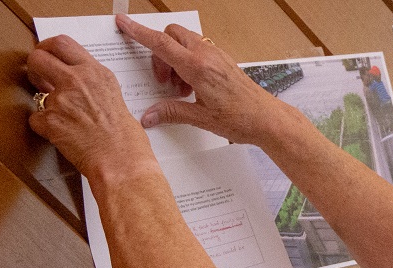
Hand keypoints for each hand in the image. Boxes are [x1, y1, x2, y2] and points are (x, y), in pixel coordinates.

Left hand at [26, 34, 155, 179]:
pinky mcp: (50, 121)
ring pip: (36, 93)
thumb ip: (92, 85)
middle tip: (38, 77)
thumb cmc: (126, 139)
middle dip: (34, 67)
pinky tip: (62, 136)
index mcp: (96, 72)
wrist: (122, 163)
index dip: (47, 47)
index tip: (45, 54)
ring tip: (64, 120)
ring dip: (45, 105)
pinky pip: (36, 119)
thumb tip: (75, 85)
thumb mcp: (114, 98)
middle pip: (38, 57)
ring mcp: (61, 100)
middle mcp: (77, 80)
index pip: (62, 43)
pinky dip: (44, 128)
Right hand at [115, 15, 290, 145]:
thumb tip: (149, 115)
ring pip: (185, 42)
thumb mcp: (201, 118)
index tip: (124, 23)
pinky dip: (188, 62)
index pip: (161, 43)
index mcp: (198, 68)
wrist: (268, 119)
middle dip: (159, 53)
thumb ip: (172, 113)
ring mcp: (217, 55)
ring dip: (174, 59)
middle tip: (164, 81)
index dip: (139, 32)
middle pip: (171, 36)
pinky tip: (193, 87)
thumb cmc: (241, 119)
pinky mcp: (223, 60)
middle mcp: (207, 55)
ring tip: (180, 89)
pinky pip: (198, 50)